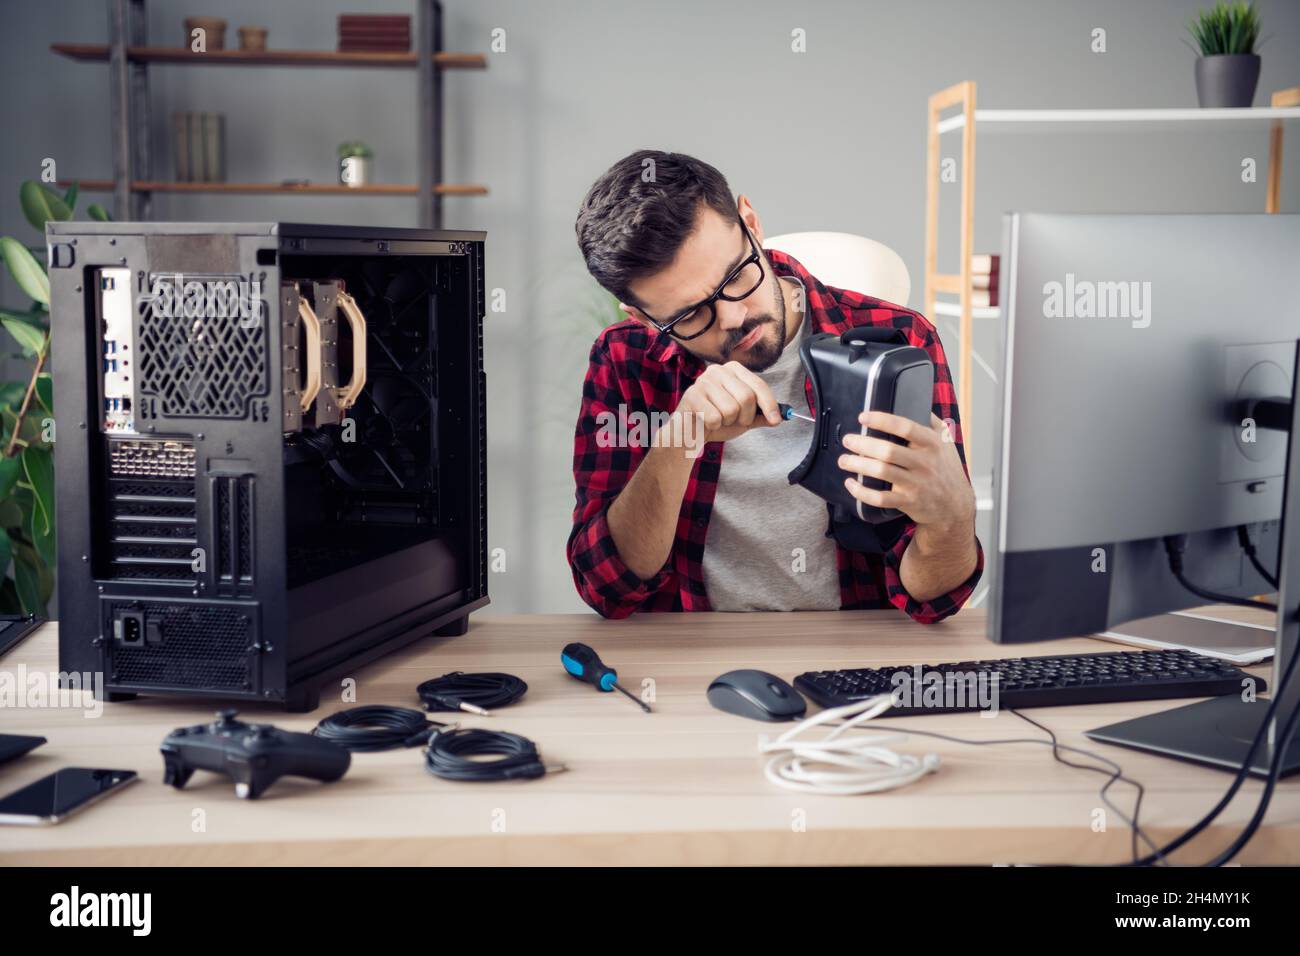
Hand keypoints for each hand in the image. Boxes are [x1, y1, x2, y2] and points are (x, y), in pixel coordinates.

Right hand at [673, 361, 781, 443]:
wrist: (689, 433)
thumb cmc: (716, 422)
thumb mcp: (743, 419)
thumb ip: (760, 416)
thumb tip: (781, 416)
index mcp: (733, 370)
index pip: (758, 385)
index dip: (770, 404)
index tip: (776, 420)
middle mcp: (717, 370)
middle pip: (747, 397)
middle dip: (746, 416)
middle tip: (737, 421)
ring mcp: (703, 381)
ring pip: (731, 409)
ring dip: (728, 422)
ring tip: (718, 420)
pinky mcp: (691, 396)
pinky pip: (715, 417)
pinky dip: (714, 426)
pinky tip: (706, 422)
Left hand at [837, 412, 975, 530]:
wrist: (954, 504)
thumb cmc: (946, 469)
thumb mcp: (945, 441)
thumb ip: (930, 421)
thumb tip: (913, 400)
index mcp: (932, 443)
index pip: (905, 427)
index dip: (882, 420)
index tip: (863, 417)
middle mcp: (924, 462)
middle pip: (888, 450)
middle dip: (863, 444)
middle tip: (847, 440)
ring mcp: (916, 483)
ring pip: (882, 472)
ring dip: (858, 465)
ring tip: (843, 460)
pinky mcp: (908, 501)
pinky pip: (881, 498)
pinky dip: (862, 492)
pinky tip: (851, 484)